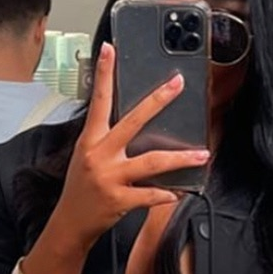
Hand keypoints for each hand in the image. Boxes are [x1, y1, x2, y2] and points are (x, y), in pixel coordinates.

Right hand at [47, 43, 209, 250]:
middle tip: (177, 85)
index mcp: (91, 140)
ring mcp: (110, 177)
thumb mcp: (85, 157)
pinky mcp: (119, 200)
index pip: (99, 101)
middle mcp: (100, 154)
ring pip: (152, 161)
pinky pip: (150, 195)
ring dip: (180, 158)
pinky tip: (180, 192)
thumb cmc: (80, 189)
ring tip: (202, 154)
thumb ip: (105, 140)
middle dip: (157, 101)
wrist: (69, 224)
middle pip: (133, 121)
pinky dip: (167, 194)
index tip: (110, 49)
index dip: (104, 74)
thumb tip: (133, 124)